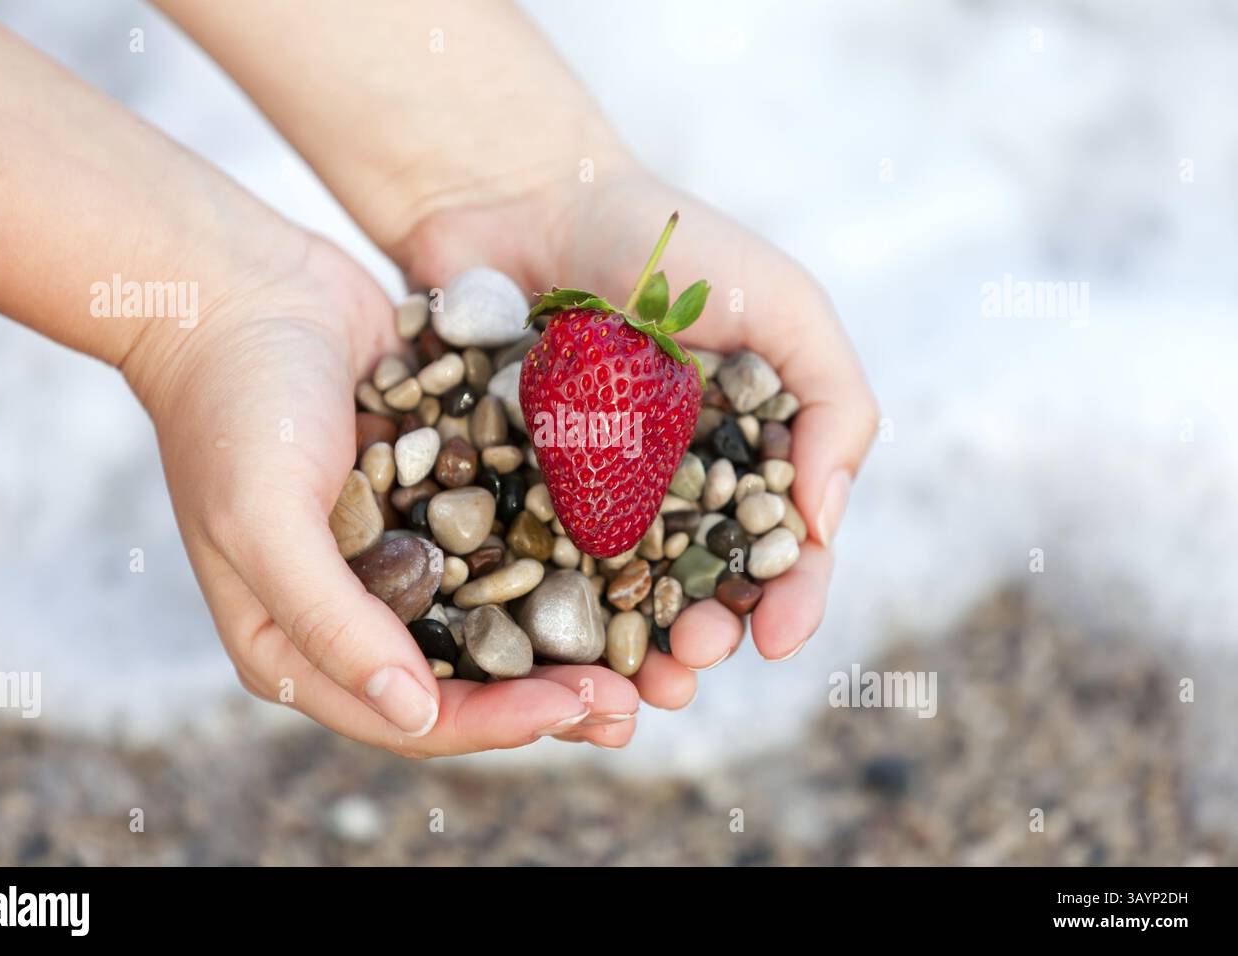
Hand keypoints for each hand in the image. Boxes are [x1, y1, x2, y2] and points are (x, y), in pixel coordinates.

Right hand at [123, 234, 640, 754]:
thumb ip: (332, 623)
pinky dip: (565, 555)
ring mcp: (406, 550)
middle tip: (640, 701)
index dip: (503, 722)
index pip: (415, 716)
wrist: (246, 286)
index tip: (585, 706)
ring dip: (572, 640)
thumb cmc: (234, 408)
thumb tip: (414, 717)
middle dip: (554, 695)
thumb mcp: (264, 522)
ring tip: (653, 654)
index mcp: (300, 645)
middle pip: (470, 680)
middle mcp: (360, 610)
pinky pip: (510, 538)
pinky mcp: (442, 493)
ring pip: (502, 617)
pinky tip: (631, 557)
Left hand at [399, 164, 879, 683]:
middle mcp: (673, 486)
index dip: (791, 597)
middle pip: (699, 587)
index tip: (779, 639)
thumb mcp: (785, 304)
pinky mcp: (516, 491)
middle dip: (704, 637)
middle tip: (690, 665)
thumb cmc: (671, 245)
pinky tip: (548, 649)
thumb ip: (834, 403)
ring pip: (619, 599)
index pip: (781, 546)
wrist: (526, 201)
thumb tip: (825, 522)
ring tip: (629, 689)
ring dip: (630, 652)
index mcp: (744, 453)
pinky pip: (533, 566)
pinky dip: (544, 615)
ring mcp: (592, 495)